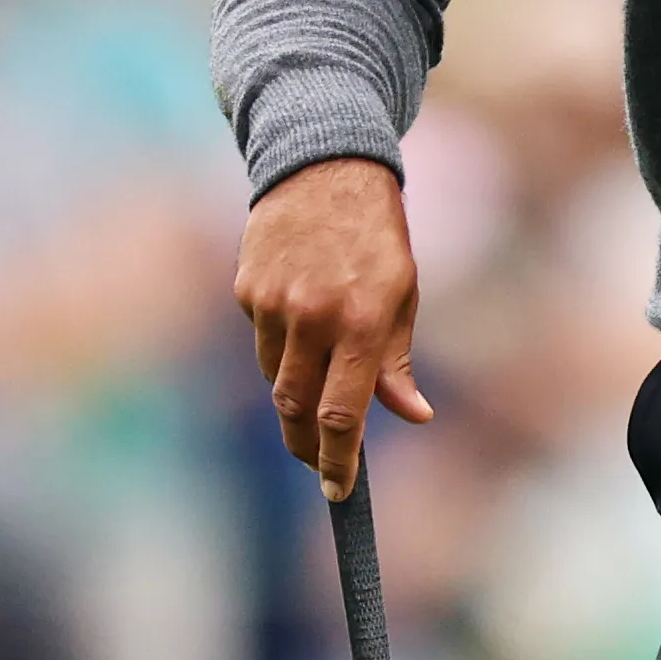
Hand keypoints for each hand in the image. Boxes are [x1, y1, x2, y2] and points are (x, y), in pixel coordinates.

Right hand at [235, 157, 433, 498]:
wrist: (325, 167)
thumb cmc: (376, 235)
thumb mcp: (404, 292)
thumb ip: (398, 361)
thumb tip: (413, 415)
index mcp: (363, 319)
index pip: (343, 413)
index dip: (338, 461)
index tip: (339, 492)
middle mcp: (314, 316)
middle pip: (296, 408)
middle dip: (307, 445)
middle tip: (320, 462)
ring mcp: (274, 303)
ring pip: (275, 378)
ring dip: (294, 392)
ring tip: (318, 373)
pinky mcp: (247, 290)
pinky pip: (261, 340)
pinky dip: (279, 347)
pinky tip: (298, 319)